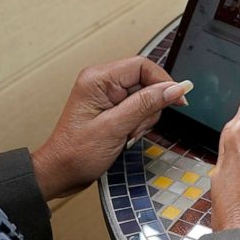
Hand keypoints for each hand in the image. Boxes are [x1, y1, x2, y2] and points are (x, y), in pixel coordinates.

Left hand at [32, 57, 191, 200]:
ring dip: (143, 119)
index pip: (142, 66)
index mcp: (98, 79)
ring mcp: (106, 95)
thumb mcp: (115, 128)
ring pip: (145, 97)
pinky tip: (126, 136)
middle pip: (145, 81)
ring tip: (127, 135)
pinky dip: (138, 124)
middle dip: (149, 107)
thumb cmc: (76, 153)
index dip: (163, 82)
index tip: (178, 101)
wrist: (61, 173)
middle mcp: (101, 81)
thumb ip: (146, 104)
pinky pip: (137, 109)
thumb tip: (175, 88)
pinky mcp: (110, 108)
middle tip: (135, 129)